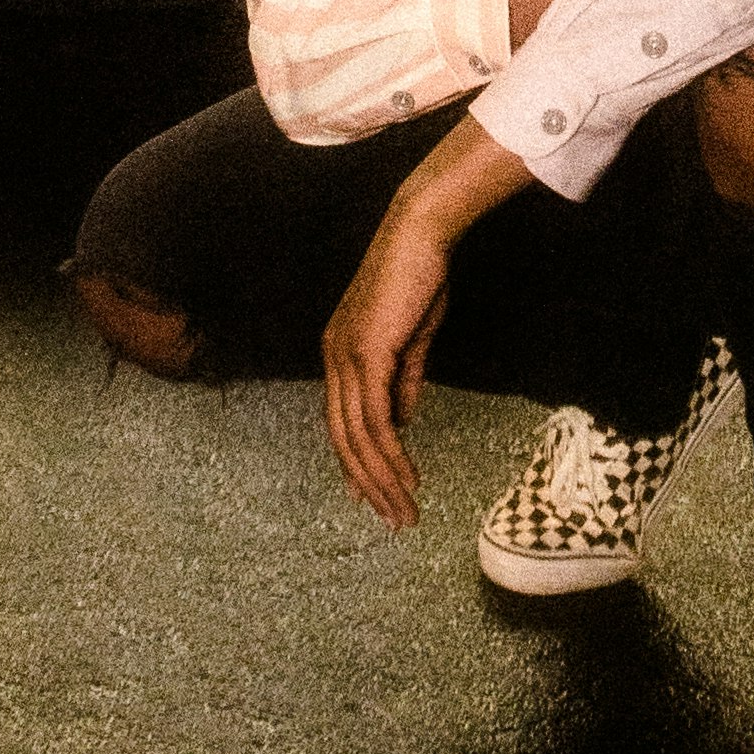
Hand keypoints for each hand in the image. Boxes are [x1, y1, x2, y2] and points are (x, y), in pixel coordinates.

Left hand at [318, 118, 518, 525]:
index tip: (371, 497)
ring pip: (358, 437)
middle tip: (394, 519)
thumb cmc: (418, 277)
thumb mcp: (411, 338)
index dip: (354, 462)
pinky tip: (408, 477)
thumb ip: (404, 379)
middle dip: (369, 484)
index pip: (340, 420)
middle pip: (343, 438)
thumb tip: (402, 420)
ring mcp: (346, 357)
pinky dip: (391, 454)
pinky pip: (375, 419)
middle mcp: (333, 358)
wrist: (419, 234)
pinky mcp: (367, 354)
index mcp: (338, 353)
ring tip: (406, 511)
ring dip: (384, 480)